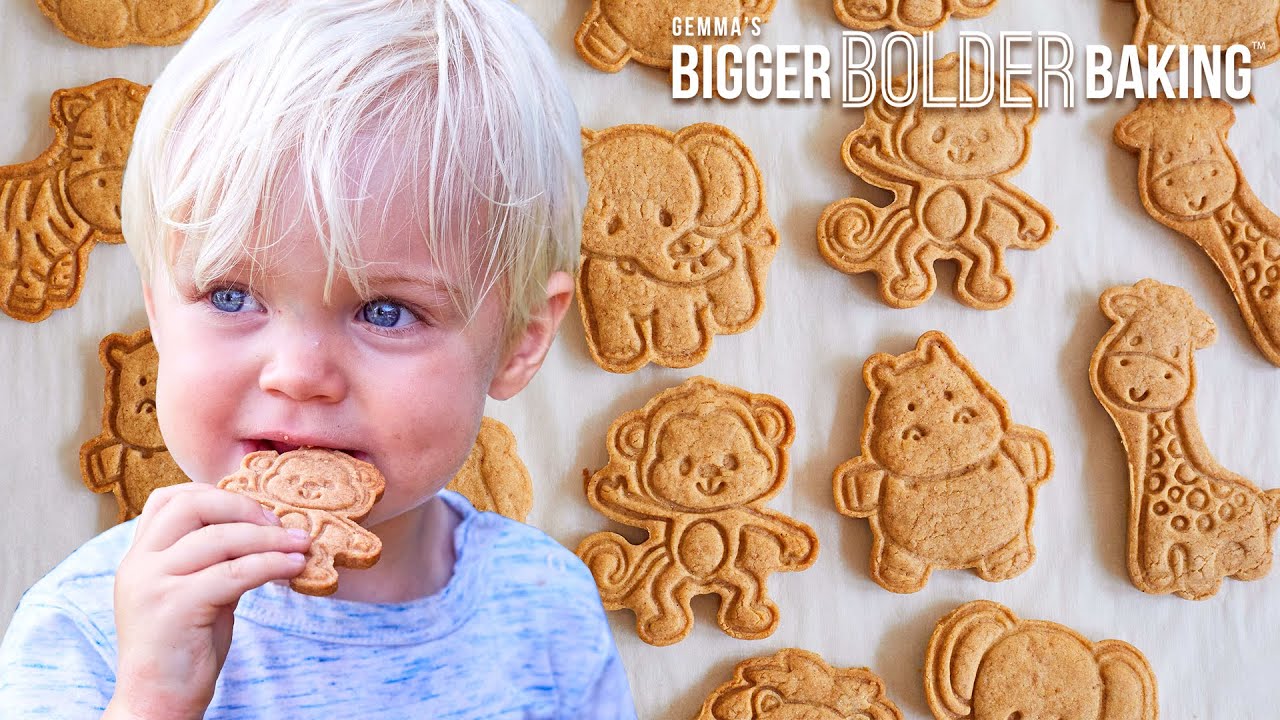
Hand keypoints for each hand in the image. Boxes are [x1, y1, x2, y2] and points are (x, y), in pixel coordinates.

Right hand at [105, 483, 310, 719]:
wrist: (157, 704)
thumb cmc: (182, 649)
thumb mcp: (194, 592)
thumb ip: (214, 560)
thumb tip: (263, 529)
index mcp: (140, 556)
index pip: (169, 499)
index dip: (216, 494)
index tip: (255, 509)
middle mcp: (139, 564)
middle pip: (193, 505)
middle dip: (244, 507)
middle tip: (280, 523)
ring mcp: (153, 583)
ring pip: (221, 538)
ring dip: (269, 538)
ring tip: (302, 544)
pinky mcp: (175, 606)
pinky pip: (234, 573)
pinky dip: (271, 564)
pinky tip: (295, 567)